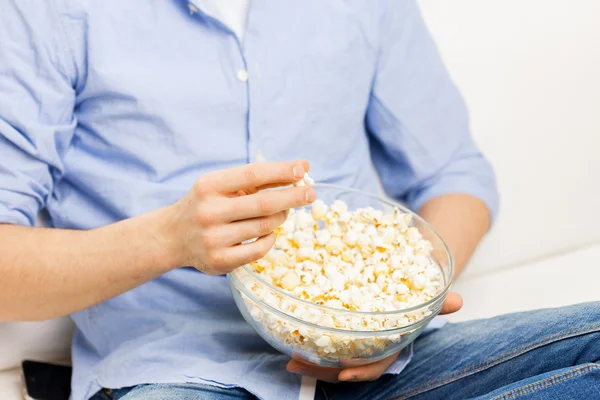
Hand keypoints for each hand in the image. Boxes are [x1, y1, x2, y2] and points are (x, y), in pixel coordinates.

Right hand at [163, 161, 315, 274]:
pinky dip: (270, 239)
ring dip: (280, 218)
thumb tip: (301, 168)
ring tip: (282, 212)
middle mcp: (209, 211)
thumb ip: (256, 178)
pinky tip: (268, 232)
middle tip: (311, 193)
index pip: (253, 174)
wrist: (173, 236)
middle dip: (293, 197)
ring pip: (265, 226)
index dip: (281, 171)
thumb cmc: (207, 204)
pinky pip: (259, 249)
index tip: (304, 168)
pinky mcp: (219, 260)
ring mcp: (213, 238)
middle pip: (264, 203)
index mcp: (210, 186)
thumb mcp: (221, 185)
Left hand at [287, 292, 462, 382]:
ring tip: (289, 358)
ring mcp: (351, 344)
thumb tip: (458, 300)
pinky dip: (307, 344)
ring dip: (310, 361)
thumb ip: (436, 304)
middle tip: (299, 364)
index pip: (375, 365)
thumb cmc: (409, 302)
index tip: (344, 372)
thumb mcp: (422, 302)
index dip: (361, 370)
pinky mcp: (337, 334)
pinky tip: (288, 341)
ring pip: (329, 359)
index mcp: (387, 347)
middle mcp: (367, 350)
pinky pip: (322, 344)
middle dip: (323, 370)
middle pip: (344, 367)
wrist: (400, 295)